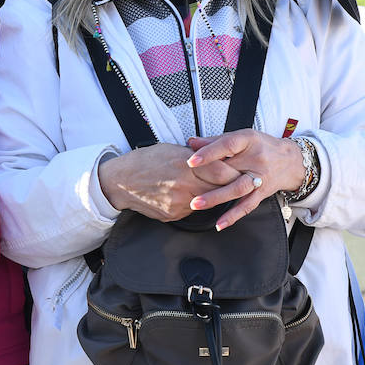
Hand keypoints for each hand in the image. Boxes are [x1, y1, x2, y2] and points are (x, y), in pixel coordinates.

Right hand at [97, 143, 240, 221]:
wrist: (120, 182)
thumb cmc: (143, 162)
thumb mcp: (170, 150)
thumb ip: (193, 156)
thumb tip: (213, 158)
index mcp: (185, 165)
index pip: (221, 171)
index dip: (235, 172)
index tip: (244, 170)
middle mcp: (184, 186)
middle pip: (219, 189)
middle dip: (230, 186)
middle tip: (242, 182)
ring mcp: (179, 203)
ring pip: (207, 201)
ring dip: (213, 195)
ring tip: (215, 189)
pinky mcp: (174, 214)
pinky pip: (192, 209)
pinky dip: (195, 202)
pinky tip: (188, 195)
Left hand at [185, 130, 307, 229]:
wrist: (290, 161)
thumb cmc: (261, 146)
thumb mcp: (241, 137)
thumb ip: (215, 141)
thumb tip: (191, 142)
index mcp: (249, 141)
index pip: (228, 145)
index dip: (209, 152)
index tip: (191, 160)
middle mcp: (256, 159)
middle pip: (230, 170)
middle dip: (207, 179)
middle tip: (186, 185)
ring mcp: (260, 177)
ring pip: (237, 189)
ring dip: (216, 198)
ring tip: (196, 204)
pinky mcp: (262, 193)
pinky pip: (247, 206)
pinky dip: (233, 216)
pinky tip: (220, 224)